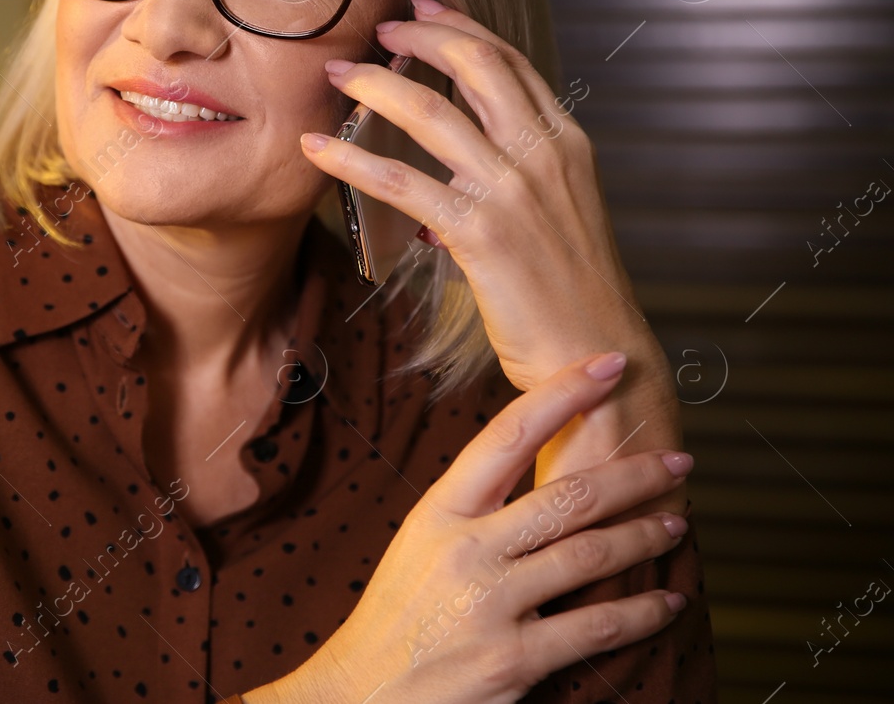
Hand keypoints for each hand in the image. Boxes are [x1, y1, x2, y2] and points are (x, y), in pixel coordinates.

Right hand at [245, 353, 692, 703]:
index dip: (563, 394)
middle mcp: (466, 549)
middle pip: (568, 494)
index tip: (606, 366)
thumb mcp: (421, 545)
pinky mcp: (513, 658)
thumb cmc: (397, 617)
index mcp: (440, 512)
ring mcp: (491, 603)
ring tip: (675, 522)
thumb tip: (537, 479)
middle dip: (634, 473)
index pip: (507, 434)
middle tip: (677, 459)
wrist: (361, 692)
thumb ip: (474, 513)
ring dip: (645, 536)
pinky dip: (639, 612)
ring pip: (591, 554)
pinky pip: (594, 625)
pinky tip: (663, 602)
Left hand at [302, 0, 650, 391]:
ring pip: (430, 113)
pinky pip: (400, 181)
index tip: (422, 4)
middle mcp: (543, 154)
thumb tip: (458, 165)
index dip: (461, 26)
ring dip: (374, 86)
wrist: (598, 356)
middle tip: (375, 27)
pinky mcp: (480, 233)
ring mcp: (512, 191)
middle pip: (475, 65)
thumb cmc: (572, 291)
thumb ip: (515, 175)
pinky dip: (350, 160)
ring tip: (336, 76)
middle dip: (420, 35)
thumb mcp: (557, 213)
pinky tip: (317, 151)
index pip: (510, 61)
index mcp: (566, 143)